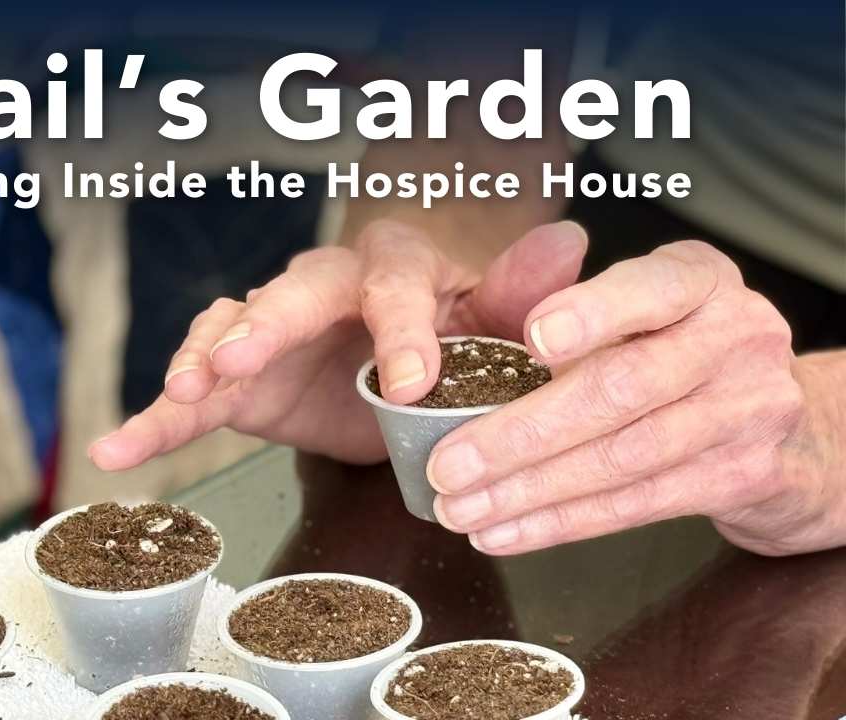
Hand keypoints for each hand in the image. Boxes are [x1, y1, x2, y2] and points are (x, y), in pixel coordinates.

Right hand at [90, 220, 587, 470]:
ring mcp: (270, 329)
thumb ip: (516, 292)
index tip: (413, 382)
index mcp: (392, 270)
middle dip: (267, 324)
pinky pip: (190, 394)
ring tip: (188, 390)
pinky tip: (118, 450)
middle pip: (289, 292)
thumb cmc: (452, 341)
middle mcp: (320, 286)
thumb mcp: (490, 325)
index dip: (402, 329)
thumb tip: (568, 240)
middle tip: (245, 359)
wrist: (405, 378)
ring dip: (203, 359)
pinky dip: (154, 420)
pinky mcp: (238, 380)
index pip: (394, 283)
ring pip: (226, 329)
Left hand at [429, 240, 845, 556]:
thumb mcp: (638, 308)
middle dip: (522, 434)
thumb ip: (567, 301)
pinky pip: (639, 504)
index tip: (530, 337)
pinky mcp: (744, 477)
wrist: (798, 427)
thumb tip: (501, 312)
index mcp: (700, 281)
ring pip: (623, 458)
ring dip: (529, 491)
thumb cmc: (681, 354)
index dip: (593, 313)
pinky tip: (506, 532)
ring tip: (461, 508)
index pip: (650, 288)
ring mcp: (749, 410)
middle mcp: (736, 337)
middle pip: (621, 388)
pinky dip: (562, 522)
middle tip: (448, 464)